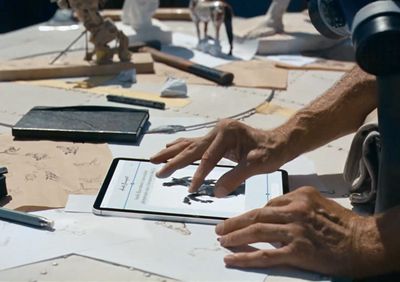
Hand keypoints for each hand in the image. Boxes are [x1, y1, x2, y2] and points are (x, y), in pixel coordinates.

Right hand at [150, 119, 288, 196]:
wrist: (280, 141)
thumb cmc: (271, 151)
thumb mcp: (257, 165)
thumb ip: (235, 177)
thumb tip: (217, 192)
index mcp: (227, 133)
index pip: (208, 158)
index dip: (199, 175)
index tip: (192, 190)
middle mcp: (218, 130)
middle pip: (191, 148)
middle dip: (173, 160)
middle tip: (158, 171)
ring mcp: (216, 132)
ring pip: (189, 143)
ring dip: (171, 152)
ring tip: (154, 158)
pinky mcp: (217, 138)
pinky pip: (195, 143)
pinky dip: (181, 147)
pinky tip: (171, 147)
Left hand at [215, 187, 377, 277]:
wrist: (364, 242)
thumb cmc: (343, 224)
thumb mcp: (318, 202)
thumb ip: (294, 204)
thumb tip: (272, 211)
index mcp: (298, 196)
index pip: (266, 204)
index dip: (248, 215)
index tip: (237, 220)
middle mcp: (294, 211)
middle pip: (256, 216)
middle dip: (234, 223)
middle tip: (219, 229)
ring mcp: (294, 231)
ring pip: (256, 233)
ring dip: (235, 237)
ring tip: (222, 241)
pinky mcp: (297, 252)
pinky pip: (265, 255)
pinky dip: (246, 257)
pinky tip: (233, 259)